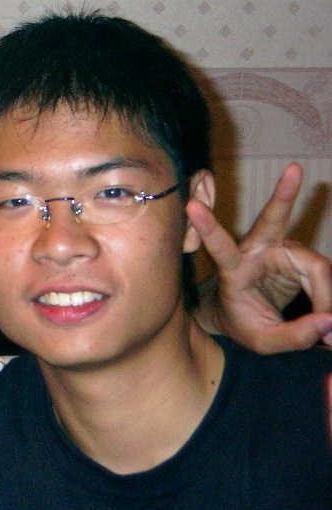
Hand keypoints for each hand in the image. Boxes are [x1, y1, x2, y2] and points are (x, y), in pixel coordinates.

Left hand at [186, 163, 331, 352]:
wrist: (240, 317)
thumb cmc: (243, 324)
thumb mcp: (263, 340)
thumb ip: (294, 335)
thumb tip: (330, 322)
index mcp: (234, 269)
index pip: (219, 247)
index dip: (207, 227)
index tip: (191, 206)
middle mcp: (256, 252)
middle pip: (272, 220)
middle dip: (284, 194)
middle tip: (294, 169)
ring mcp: (280, 251)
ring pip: (317, 266)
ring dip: (327, 298)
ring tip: (329, 335)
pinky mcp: (298, 257)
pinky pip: (324, 275)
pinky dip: (329, 299)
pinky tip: (329, 321)